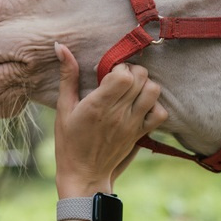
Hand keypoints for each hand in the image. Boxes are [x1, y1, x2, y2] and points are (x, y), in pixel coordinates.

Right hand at [53, 43, 167, 198]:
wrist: (84, 174)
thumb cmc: (68, 142)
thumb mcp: (63, 108)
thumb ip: (67, 76)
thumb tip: (60, 45)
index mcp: (98, 105)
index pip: (123, 75)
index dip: (119, 68)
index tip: (108, 74)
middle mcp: (118, 114)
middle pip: (141, 78)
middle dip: (132, 72)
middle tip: (119, 79)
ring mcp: (132, 125)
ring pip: (154, 91)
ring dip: (145, 85)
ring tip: (131, 90)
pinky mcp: (140, 134)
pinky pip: (160, 114)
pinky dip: (155, 105)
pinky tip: (140, 105)